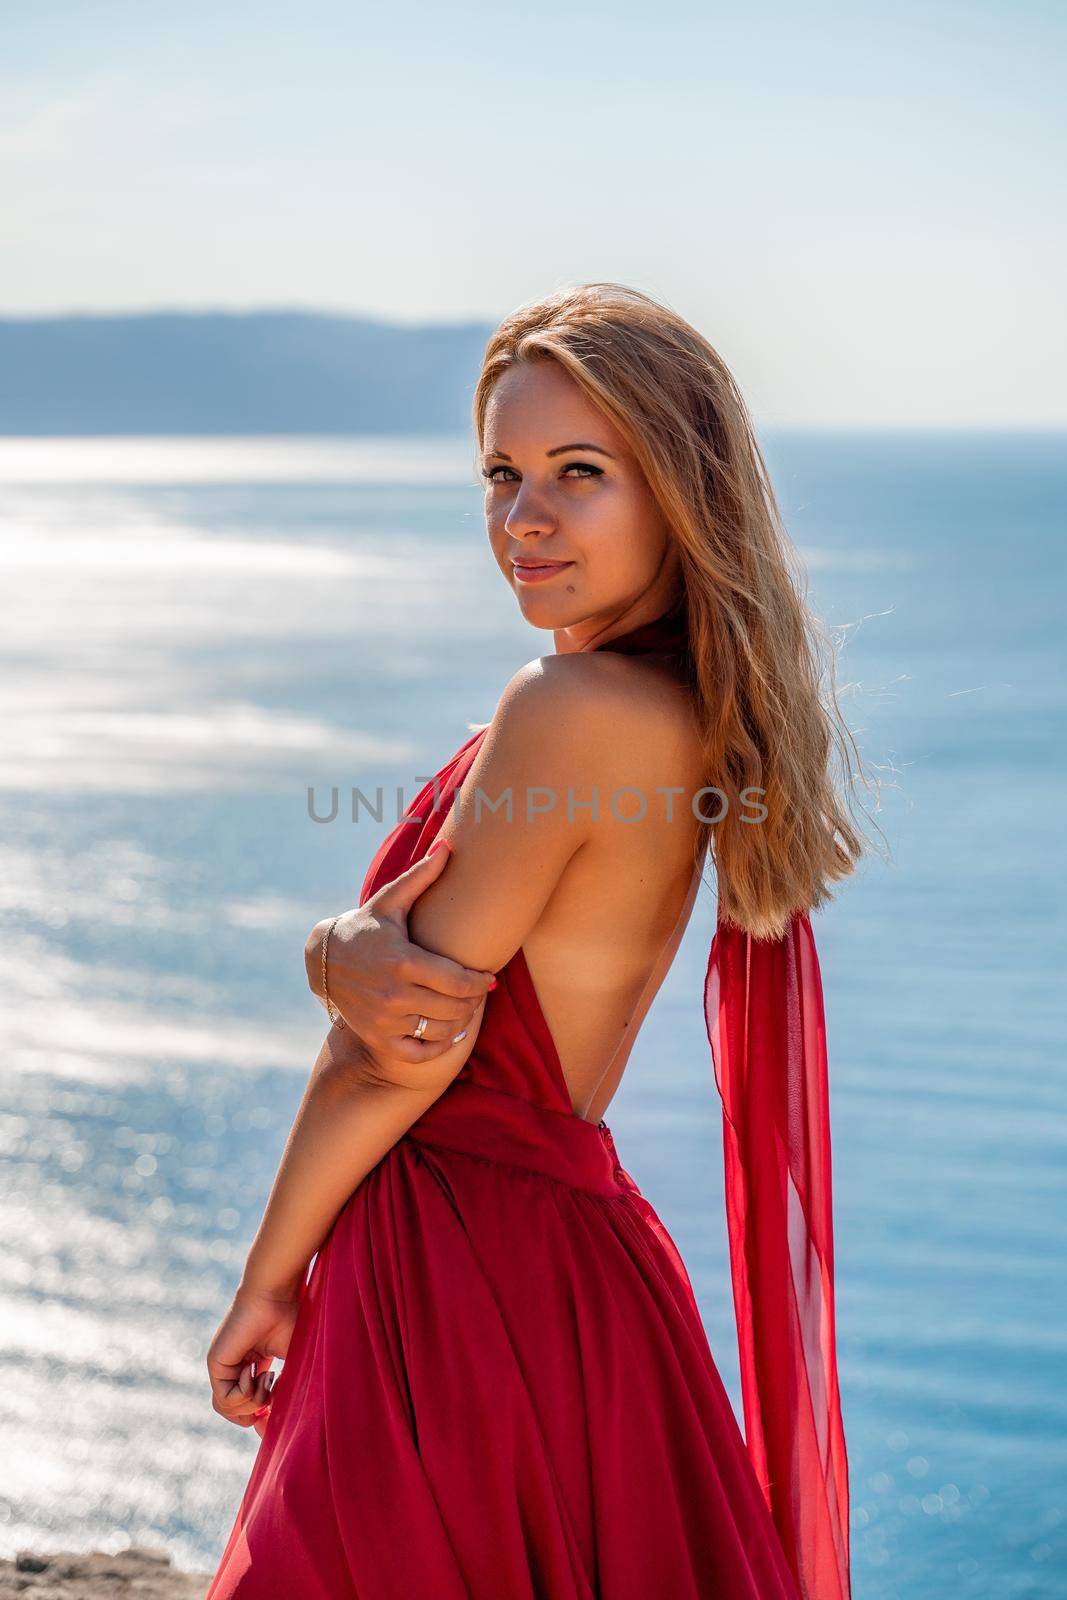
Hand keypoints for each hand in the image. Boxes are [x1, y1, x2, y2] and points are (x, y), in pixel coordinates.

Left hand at [206, 1280, 302, 1438]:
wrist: (277, 1293)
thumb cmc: (292, 1319)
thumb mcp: (295, 1365)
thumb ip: (285, 1393)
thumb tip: (272, 1426)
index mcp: (252, 1366)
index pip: (247, 1407)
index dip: (262, 1418)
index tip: (277, 1411)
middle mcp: (234, 1368)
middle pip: (236, 1413)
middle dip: (257, 1412)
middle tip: (272, 1388)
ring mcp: (223, 1367)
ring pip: (228, 1410)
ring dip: (253, 1403)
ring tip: (266, 1378)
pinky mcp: (215, 1363)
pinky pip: (224, 1400)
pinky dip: (244, 1394)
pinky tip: (254, 1370)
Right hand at [305, 840, 496, 1063]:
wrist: (323, 960)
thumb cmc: (366, 928)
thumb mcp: (390, 902)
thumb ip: (421, 877)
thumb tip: (448, 847)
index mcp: (403, 961)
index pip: (458, 981)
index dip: (480, 983)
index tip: (489, 979)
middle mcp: (393, 994)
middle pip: (454, 1008)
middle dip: (473, 1001)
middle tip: (479, 994)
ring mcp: (383, 1019)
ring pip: (439, 1030)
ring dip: (459, 1022)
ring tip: (465, 1009)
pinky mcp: (376, 1037)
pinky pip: (418, 1053)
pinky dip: (437, 1047)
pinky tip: (446, 1031)